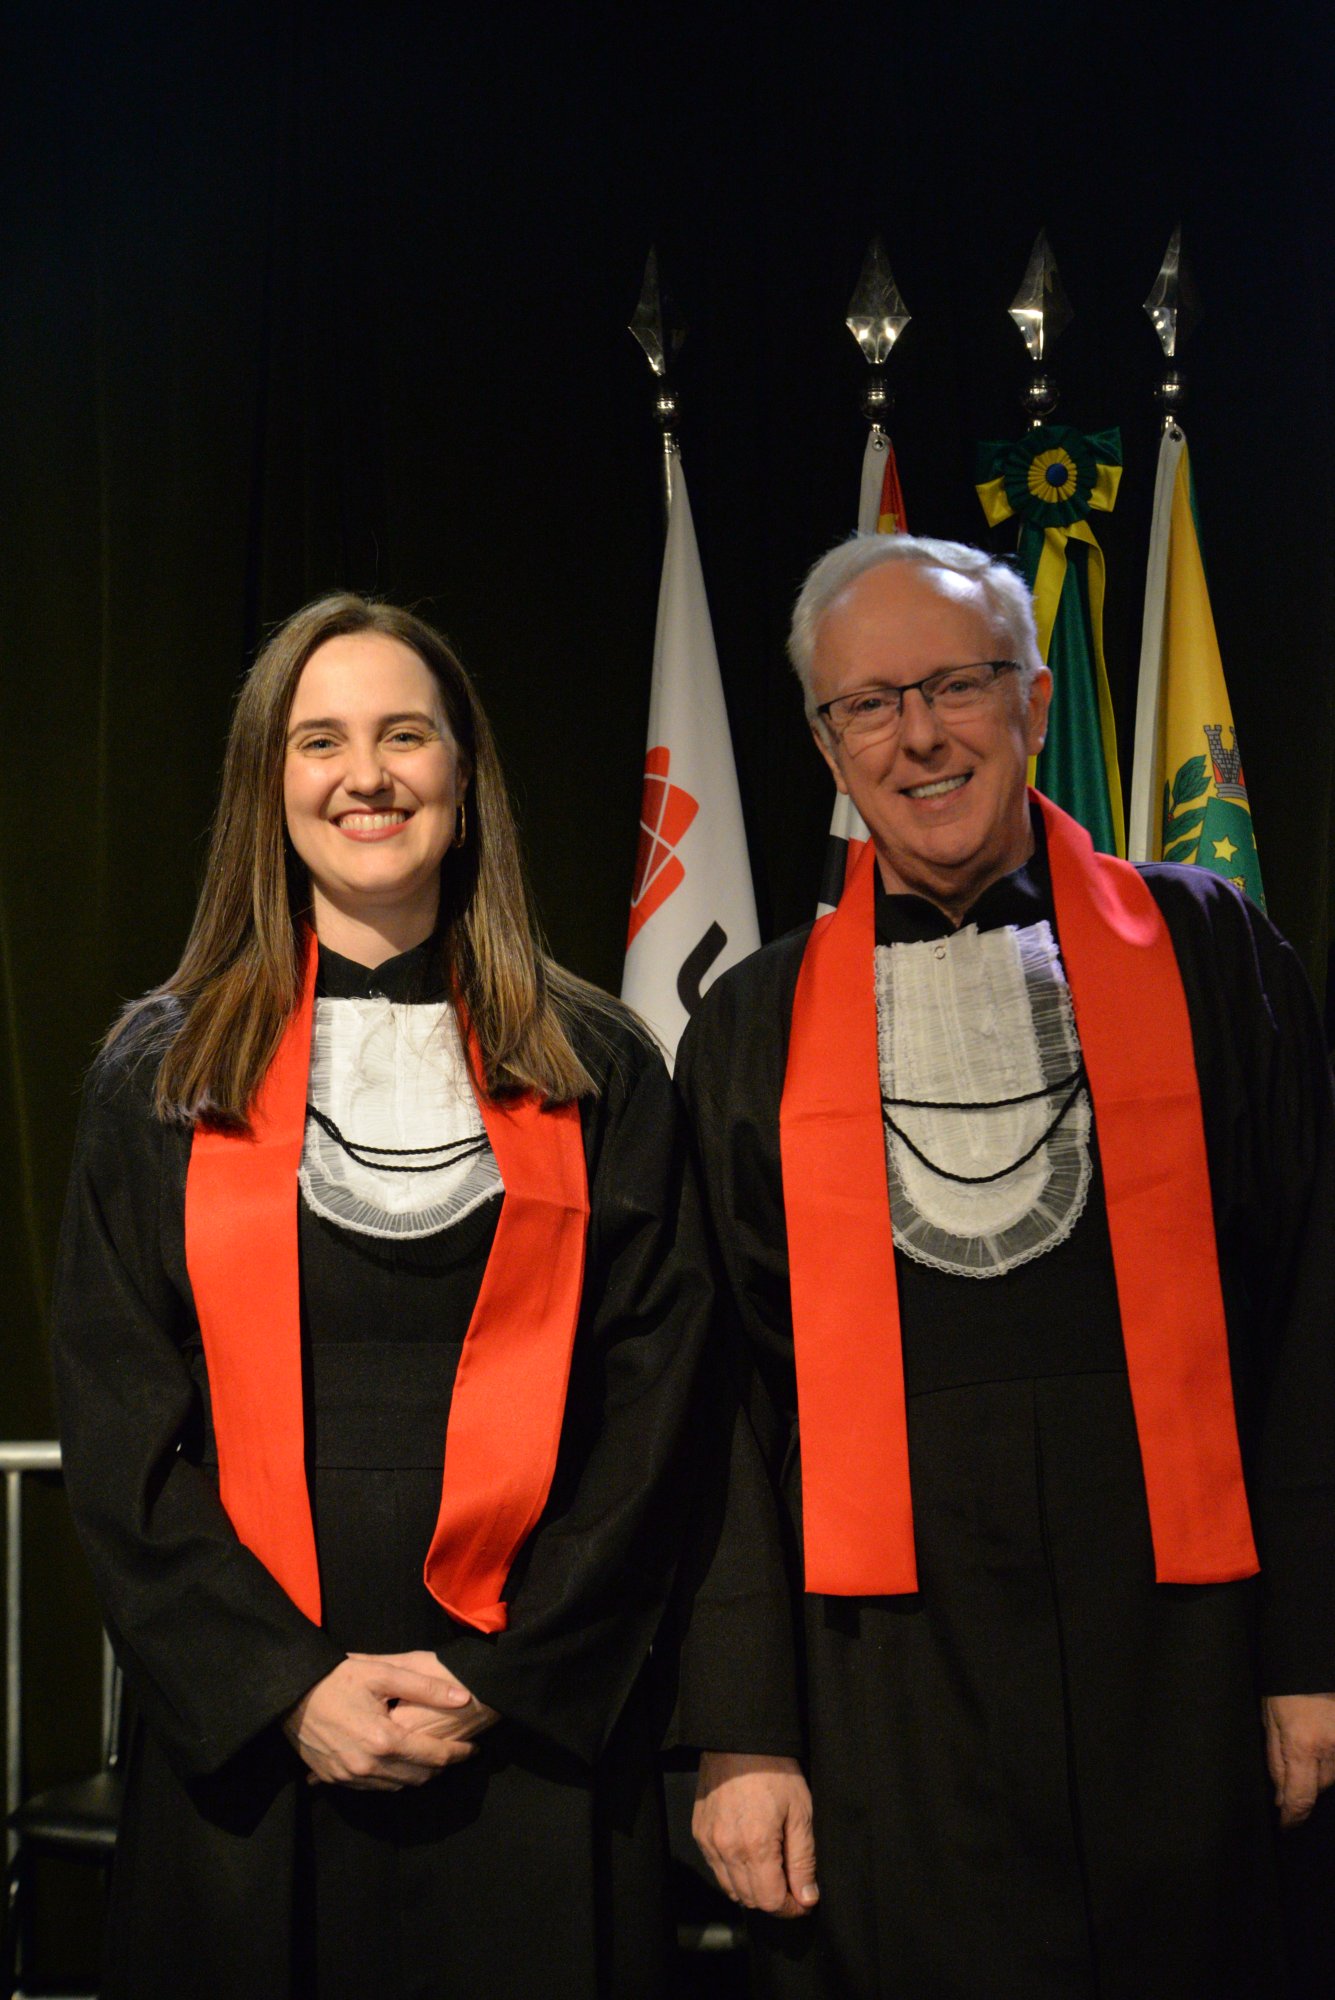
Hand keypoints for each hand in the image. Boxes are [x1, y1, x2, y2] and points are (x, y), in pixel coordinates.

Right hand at [282, 1655, 477, 1789]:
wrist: (291, 1694)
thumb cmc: (339, 1678)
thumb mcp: (383, 1673)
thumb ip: (425, 1687)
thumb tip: (462, 1698)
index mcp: (384, 1740)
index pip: (433, 1756)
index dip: (458, 1753)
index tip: (474, 1748)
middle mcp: (368, 1766)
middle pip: (418, 1777)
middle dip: (441, 1767)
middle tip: (454, 1753)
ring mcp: (350, 1777)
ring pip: (397, 1787)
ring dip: (417, 1775)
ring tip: (431, 1758)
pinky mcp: (335, 1780)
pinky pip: (374, 1788)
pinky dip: (392, 1779)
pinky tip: (399, 1763)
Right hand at [693, 1752, 818, 1918]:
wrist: (739, 1740)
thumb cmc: (774, 1770)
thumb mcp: (801, 1813)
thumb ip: (803, 1860)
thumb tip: (807, 1896)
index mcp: (755, 1846)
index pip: (771, 1901)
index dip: (792, 1907)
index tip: (804, 1898)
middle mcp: (727, 1850)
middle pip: (750, 1900)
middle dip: (774, 1900)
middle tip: (792, 1884)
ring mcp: (709, 1842)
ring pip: (731, 1889)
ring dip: (753, 1889)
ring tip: (772, 1868)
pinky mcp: (699, 1833)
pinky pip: (716, 1869)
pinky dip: (734, 1872)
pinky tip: (749, 1854)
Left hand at [1263, 1692, 1334, 1827]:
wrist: (1311, 1662)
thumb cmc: (1287, 1688)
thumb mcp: (1270, 1721)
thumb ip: (1276, 1763)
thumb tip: (1280, 1799)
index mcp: (1302, 1744)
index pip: (1300, 1798)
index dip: (1292, 1817)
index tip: (1286, 1826)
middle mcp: (1330, 1748)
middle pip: (1318, 1788)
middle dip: (1303, 1784)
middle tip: (1293, 1761)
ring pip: (1333, 1777)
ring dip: (1320, 1771)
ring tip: (1309, 1743)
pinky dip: (1332, 1761)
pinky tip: (1321, 1745)